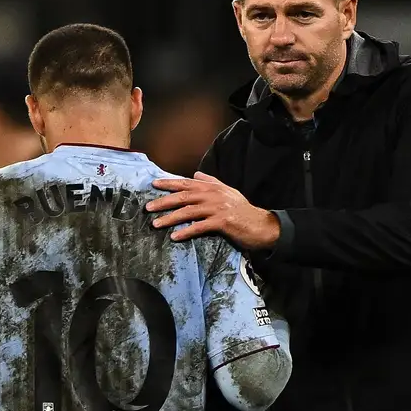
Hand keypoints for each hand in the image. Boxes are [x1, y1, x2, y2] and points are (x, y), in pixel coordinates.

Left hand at [148, 173, 281, 248]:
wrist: (262, 225)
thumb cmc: (244, 211)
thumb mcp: (228, 192)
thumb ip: (211, 182)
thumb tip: (196, 174)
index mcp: (212, 188)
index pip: (186, 183)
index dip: (169, 183)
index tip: (154, 185)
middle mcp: (213, 195)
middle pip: (183, 197)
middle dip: (163, 202)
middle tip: (148, 208)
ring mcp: (217, 208)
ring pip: (188, 212)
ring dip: (170, 218)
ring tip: (156, 224)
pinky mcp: (222, 223)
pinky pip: (199, 227)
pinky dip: (186, 232)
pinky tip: (175, 236)